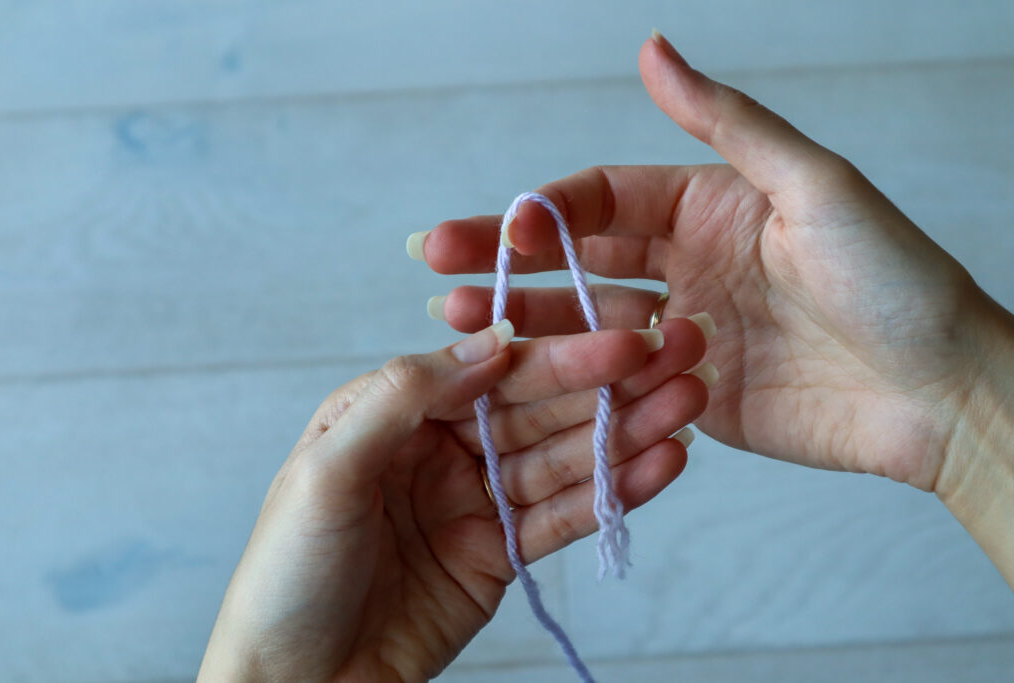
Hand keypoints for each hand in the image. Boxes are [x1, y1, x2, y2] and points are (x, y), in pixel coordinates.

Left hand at [199, 319, 708, 680]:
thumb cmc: (288, 573)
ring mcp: (475, 501)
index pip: (489, 371)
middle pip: (537, 410)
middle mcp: (441, 447)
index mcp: (397, 412)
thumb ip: (403, 396)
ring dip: (626, 432)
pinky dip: (613, 493)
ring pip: (562, 458)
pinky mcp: (499, 554)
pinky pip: (562, 517)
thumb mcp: (329, 469)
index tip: (621, 342)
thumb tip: (490, 342)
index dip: (557, 356)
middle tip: (679, 362)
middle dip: (608, 386)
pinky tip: (661, 466)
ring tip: (688, 407)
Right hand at [416, 32, 1002, 493]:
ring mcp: (682, 334)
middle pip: (576, 260)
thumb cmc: (893, 280)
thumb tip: (651, 48)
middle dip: (508, 262)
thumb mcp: (811, 184)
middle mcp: (687, 266)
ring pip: (584, 322)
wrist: (938, 393)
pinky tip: (524, 379)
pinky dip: (576, 381)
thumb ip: (725, 122)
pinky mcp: (686, 395)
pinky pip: (619, 383)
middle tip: (440, 265)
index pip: (604, 199)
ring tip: (459, 323)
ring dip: (524, 322)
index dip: (549, 211)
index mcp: (708, 206)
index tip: (506, 229)